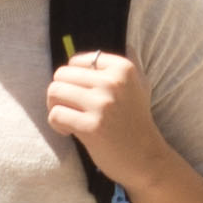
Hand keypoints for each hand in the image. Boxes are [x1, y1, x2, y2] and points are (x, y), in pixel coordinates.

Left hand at [46, 44, 169, 193]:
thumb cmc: (136, 122)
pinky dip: (57, 125)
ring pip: (54, 92)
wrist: (148, 160)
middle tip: (73, 109)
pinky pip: (55, 115)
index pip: (76, 61)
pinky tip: (70, 132)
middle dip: (61, 93)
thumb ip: (127, 67)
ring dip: (55, 107)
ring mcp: (103, 105)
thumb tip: (127, 42)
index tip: (84, 95)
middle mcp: (113, 83)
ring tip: (70, 118)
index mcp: (123, 69)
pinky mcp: (92, 127)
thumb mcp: (139, 88)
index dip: (73, 79)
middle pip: (61, 75)